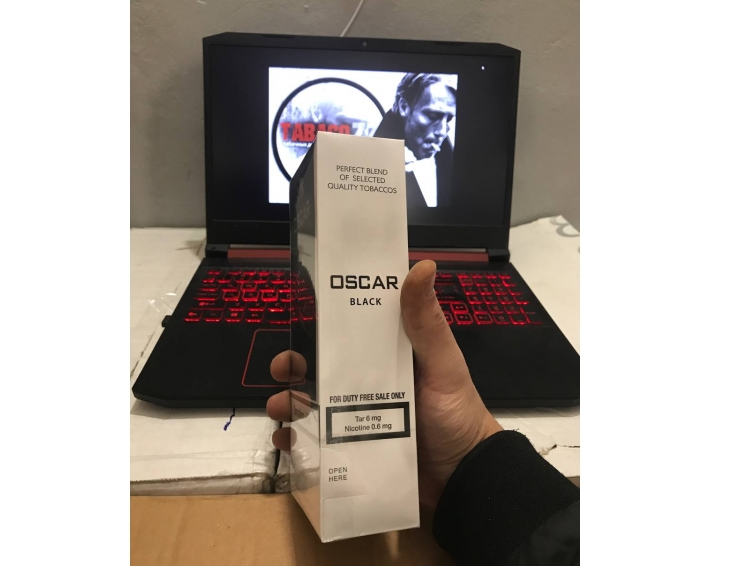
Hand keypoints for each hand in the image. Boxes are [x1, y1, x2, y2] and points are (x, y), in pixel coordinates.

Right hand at [266, 260, 500, 507]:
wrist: (464, 478)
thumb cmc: (456, 414)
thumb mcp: (444, 364)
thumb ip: (427, 321)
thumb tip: (422, 265)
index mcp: (388, 355)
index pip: (350, 331)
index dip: (321, 323)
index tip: (299, 315)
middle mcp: (369, 383)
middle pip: (321, 367)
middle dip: (293, 365)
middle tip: (282, 369)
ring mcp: (359, 418)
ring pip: (312, 404)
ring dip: (288, 403)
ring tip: (279, 408)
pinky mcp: (354, 450)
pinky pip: (317, 444)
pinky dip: (297, 443)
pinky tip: (286, 441)